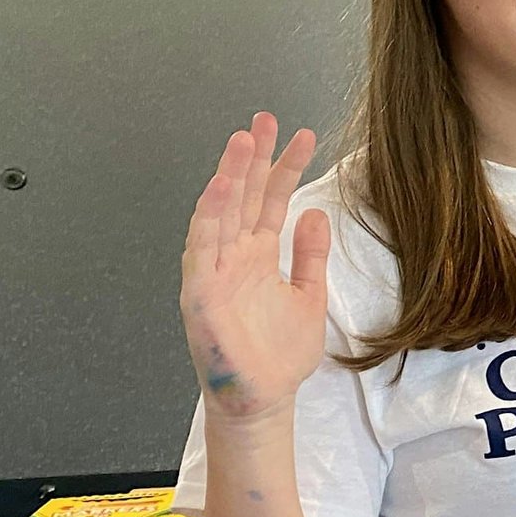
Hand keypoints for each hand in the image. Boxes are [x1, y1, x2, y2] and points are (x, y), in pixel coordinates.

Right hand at [180, 113, 329, 423]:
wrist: (264, 397)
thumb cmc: (280, 353)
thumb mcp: (309, 294)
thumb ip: (310, 254)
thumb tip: (316, 212)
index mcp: (258, 255)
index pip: (270, 200)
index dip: (283, 168)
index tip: (300, 135)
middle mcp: (234, 257)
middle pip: (243, 197)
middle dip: (252, 158)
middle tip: (264, 119)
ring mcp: (215, 272)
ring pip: (220, 213)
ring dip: (229, 176)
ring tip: (243, 140)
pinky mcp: (200, 293)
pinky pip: (202, 248)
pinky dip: (210, 216)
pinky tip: (221, 187)